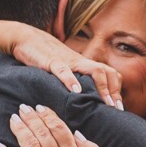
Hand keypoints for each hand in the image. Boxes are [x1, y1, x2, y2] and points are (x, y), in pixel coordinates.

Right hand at [7, 26, 122, 106]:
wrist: (26, 38)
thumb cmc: (45, 57)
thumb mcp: (63, 69)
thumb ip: (74, 80)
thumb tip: (82, 101)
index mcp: (84, 65)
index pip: (109, 74)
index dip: (116, 90)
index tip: (118, 108)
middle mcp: (80, 62)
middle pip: (107, 71)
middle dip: (114, 91)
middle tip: (116, 109)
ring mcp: (68, 61)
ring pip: (94, 69)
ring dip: (102, 87)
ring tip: (106, 103)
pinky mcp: (52, 61)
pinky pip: (64, 70)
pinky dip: (71, 80)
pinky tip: (76, 91)